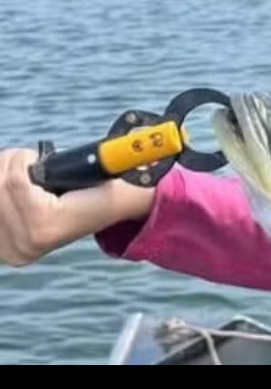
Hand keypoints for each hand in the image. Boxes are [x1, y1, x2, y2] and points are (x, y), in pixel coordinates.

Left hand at [0, 148, 152, 266]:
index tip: (35, 156)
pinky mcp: (5, 250)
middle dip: (9, 165)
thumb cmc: (113, 185)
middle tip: (27, 161)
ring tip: (22, 175)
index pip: (14, 182)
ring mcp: (12, 250)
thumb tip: (137, 139)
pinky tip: (13, 193)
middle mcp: (25, 245)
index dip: (22, 162)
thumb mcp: (110, 168)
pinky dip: (2, 192)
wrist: (115, 215)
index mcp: (48, 226)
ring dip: (3, 175)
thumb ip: (111, 156)